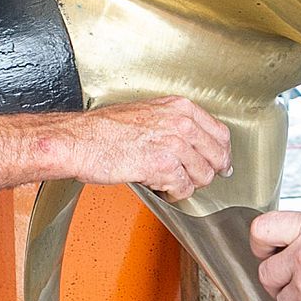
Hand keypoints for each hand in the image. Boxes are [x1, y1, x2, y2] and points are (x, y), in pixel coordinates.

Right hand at [65, 97, 231, 202]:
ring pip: (202, 176)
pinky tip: (158, 186)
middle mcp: (180, 123)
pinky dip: (172, 193)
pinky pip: (183, 189)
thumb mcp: (147, 112)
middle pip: (217, 156)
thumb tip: (195, 142)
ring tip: (167, 180)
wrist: (79, 140)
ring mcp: (173, 144)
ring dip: (187, 184)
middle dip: (207, 171)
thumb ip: (174, 123)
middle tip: (193, 178)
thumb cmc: (104, 129)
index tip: (220, 163)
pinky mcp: (163, 166)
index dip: (221, 153)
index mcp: (179, 107)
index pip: (220, 133)